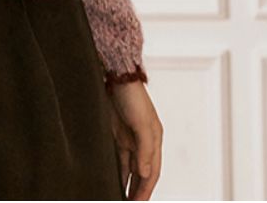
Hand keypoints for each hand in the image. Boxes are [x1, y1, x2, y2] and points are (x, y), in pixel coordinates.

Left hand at [107, 81, 162, 199]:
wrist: (117, 77)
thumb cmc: (133, 96)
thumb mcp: (142, 122)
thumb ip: (145, 148)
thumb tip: (144, 173)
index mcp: (154, 139)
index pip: (152, 171)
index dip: (146, 189)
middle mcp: (144, 142)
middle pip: (141, 173)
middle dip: (138, 190)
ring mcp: (130, 139)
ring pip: (129, 168)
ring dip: (127, 183)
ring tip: (122, 198)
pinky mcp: (116, 135)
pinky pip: (118, 158)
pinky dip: (116, 171)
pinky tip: (112, 180)